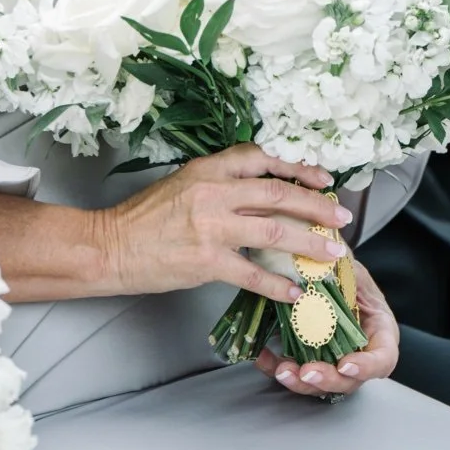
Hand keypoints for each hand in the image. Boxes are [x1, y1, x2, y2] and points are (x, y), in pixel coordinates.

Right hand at [99, 144, 349, 303]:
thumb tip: (263, 195)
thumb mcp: (180, 184)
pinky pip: (255, 274)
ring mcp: (211, 227)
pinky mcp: (207, 261)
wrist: (109, 245)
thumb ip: (219, 185)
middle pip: (279, 194)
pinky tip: (295, 292)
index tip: (322, 178)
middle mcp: (212, 192)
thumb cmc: (143, 217)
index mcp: (205, 169)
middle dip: (317, 207)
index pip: (260, 158)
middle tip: (340, 218)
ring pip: (276, 232)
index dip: (297, 167)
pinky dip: (280, 285)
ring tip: (333, 254)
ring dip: (311, 244)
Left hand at [255, 260, 399, 397]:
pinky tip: (264, 358)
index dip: (367, 366)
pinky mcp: (306, 356)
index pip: (383, 358)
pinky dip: (277, 366)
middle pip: (350, 378)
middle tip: (307, 373)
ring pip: (321, 381)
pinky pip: (293, 368)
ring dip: (301, 381)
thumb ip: (343, 269)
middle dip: (328, 379)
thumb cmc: (342, 271)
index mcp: (378, 330)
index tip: (346, 365)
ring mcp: (332, 357)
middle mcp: (358, 350)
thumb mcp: (348, 267)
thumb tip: (330, 254)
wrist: (318, 270)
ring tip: (282, 371)